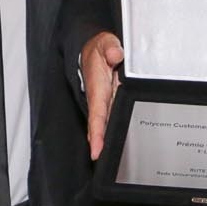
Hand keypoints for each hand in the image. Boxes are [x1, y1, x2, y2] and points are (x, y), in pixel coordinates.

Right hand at [81, 31, 123, 159]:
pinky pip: (110, 119)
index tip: (96, 150)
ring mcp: (105, 102)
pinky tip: (115, 144)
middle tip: (103, 162)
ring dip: (106, 141)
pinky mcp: (109, 103)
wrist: (90, 49)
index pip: (98, 114)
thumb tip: (116, 55)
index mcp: (98, 88)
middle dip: (100, 145)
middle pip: (100, 126)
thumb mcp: (105, 43)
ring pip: (105, 125)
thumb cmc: (97, 49)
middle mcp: (100, 99)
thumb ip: (111, 48)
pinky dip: (110, 132)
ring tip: (109, 159)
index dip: (97, 133)